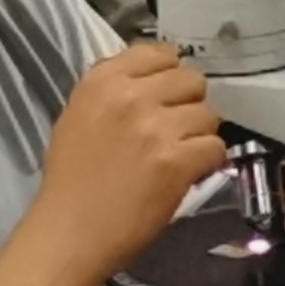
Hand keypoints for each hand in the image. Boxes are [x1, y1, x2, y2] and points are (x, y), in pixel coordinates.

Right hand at [18, 44, 222, 285]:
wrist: (68, 233)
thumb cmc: (71, 180)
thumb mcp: (79, 116)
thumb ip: (116, 91)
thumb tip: (156, 79)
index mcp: (101, 81)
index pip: (159, 52)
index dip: (170, 74)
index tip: (166, 95)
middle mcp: (130, 96)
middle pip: (191, 80)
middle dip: (189, 105)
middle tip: (175, 130)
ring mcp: (155, 128)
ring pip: (209, 114)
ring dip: (200, 135)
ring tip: (179, 156)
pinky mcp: (176, 161)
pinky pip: (216, 147)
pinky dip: (208, 162)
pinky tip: (187, 174)